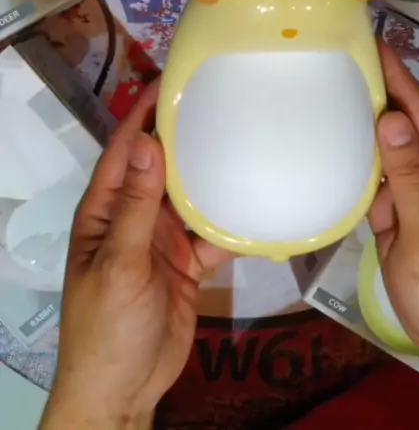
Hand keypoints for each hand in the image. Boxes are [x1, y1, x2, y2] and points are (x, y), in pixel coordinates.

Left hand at [41, 79, 231, 429]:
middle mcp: (135, 217)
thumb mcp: (120, 263)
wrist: (123, 389)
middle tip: (223, 102)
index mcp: (107, 210)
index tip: (170, 81)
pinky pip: (214, 234)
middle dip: (187, 138)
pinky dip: (234, 223)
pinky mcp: (188, 264)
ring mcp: (163, 240)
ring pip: (192, 197)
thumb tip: (149, 145)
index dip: (143, 115)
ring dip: (214, 176)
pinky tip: (261, 205)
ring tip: (249, 142)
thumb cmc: (107, 325)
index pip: (125, 151)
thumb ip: (137, 206)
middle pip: (163, 168)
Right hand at [370, 43, 418, 418]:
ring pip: (395, 159)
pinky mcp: (415, 226)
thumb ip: (410, 178)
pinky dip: (368, 175)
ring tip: (335, 101)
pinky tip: (345, 159)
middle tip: (342, 63)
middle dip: (380, 95)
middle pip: (409, 130)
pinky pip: (390, 190)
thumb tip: (393, 117)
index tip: (374, 41)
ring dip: (370, 134)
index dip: (399, 77)